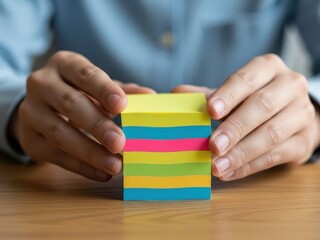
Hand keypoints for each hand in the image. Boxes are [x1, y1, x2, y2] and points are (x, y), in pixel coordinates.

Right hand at [11, 51, 154, 180]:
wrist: (44, 107)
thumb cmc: (80, 93)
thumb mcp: (99, 87)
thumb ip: (124, 92)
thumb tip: (150, 96)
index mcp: (64, 64)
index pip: (84, 74)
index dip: (103, 89)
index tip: (122, 105)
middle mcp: (42, 84)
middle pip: (70, 103)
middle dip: (97, 125)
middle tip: (120, 142)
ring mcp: (31, 112)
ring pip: (60, 132)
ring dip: (90, 151)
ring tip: (115, 165)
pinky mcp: (29, 138)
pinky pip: (55, 155)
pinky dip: (81, 166)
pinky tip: (102, 173)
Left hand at [172, 54, 319, 180]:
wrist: (293, 115)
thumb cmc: (255, 100)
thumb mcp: (234, 93)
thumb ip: (208, 94)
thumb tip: (177, 92)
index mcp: (268, 68)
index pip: (247, 78)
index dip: (228, 95)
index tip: (210, 111)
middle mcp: (290, 86)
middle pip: (262, 106)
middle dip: (235, 128)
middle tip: (212, 146)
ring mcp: (301, 114)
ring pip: (271, 133)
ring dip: (241, 152)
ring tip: (217, 166)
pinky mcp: (304, 141)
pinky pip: (276, 156)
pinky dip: (250, 166)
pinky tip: (229, 172)